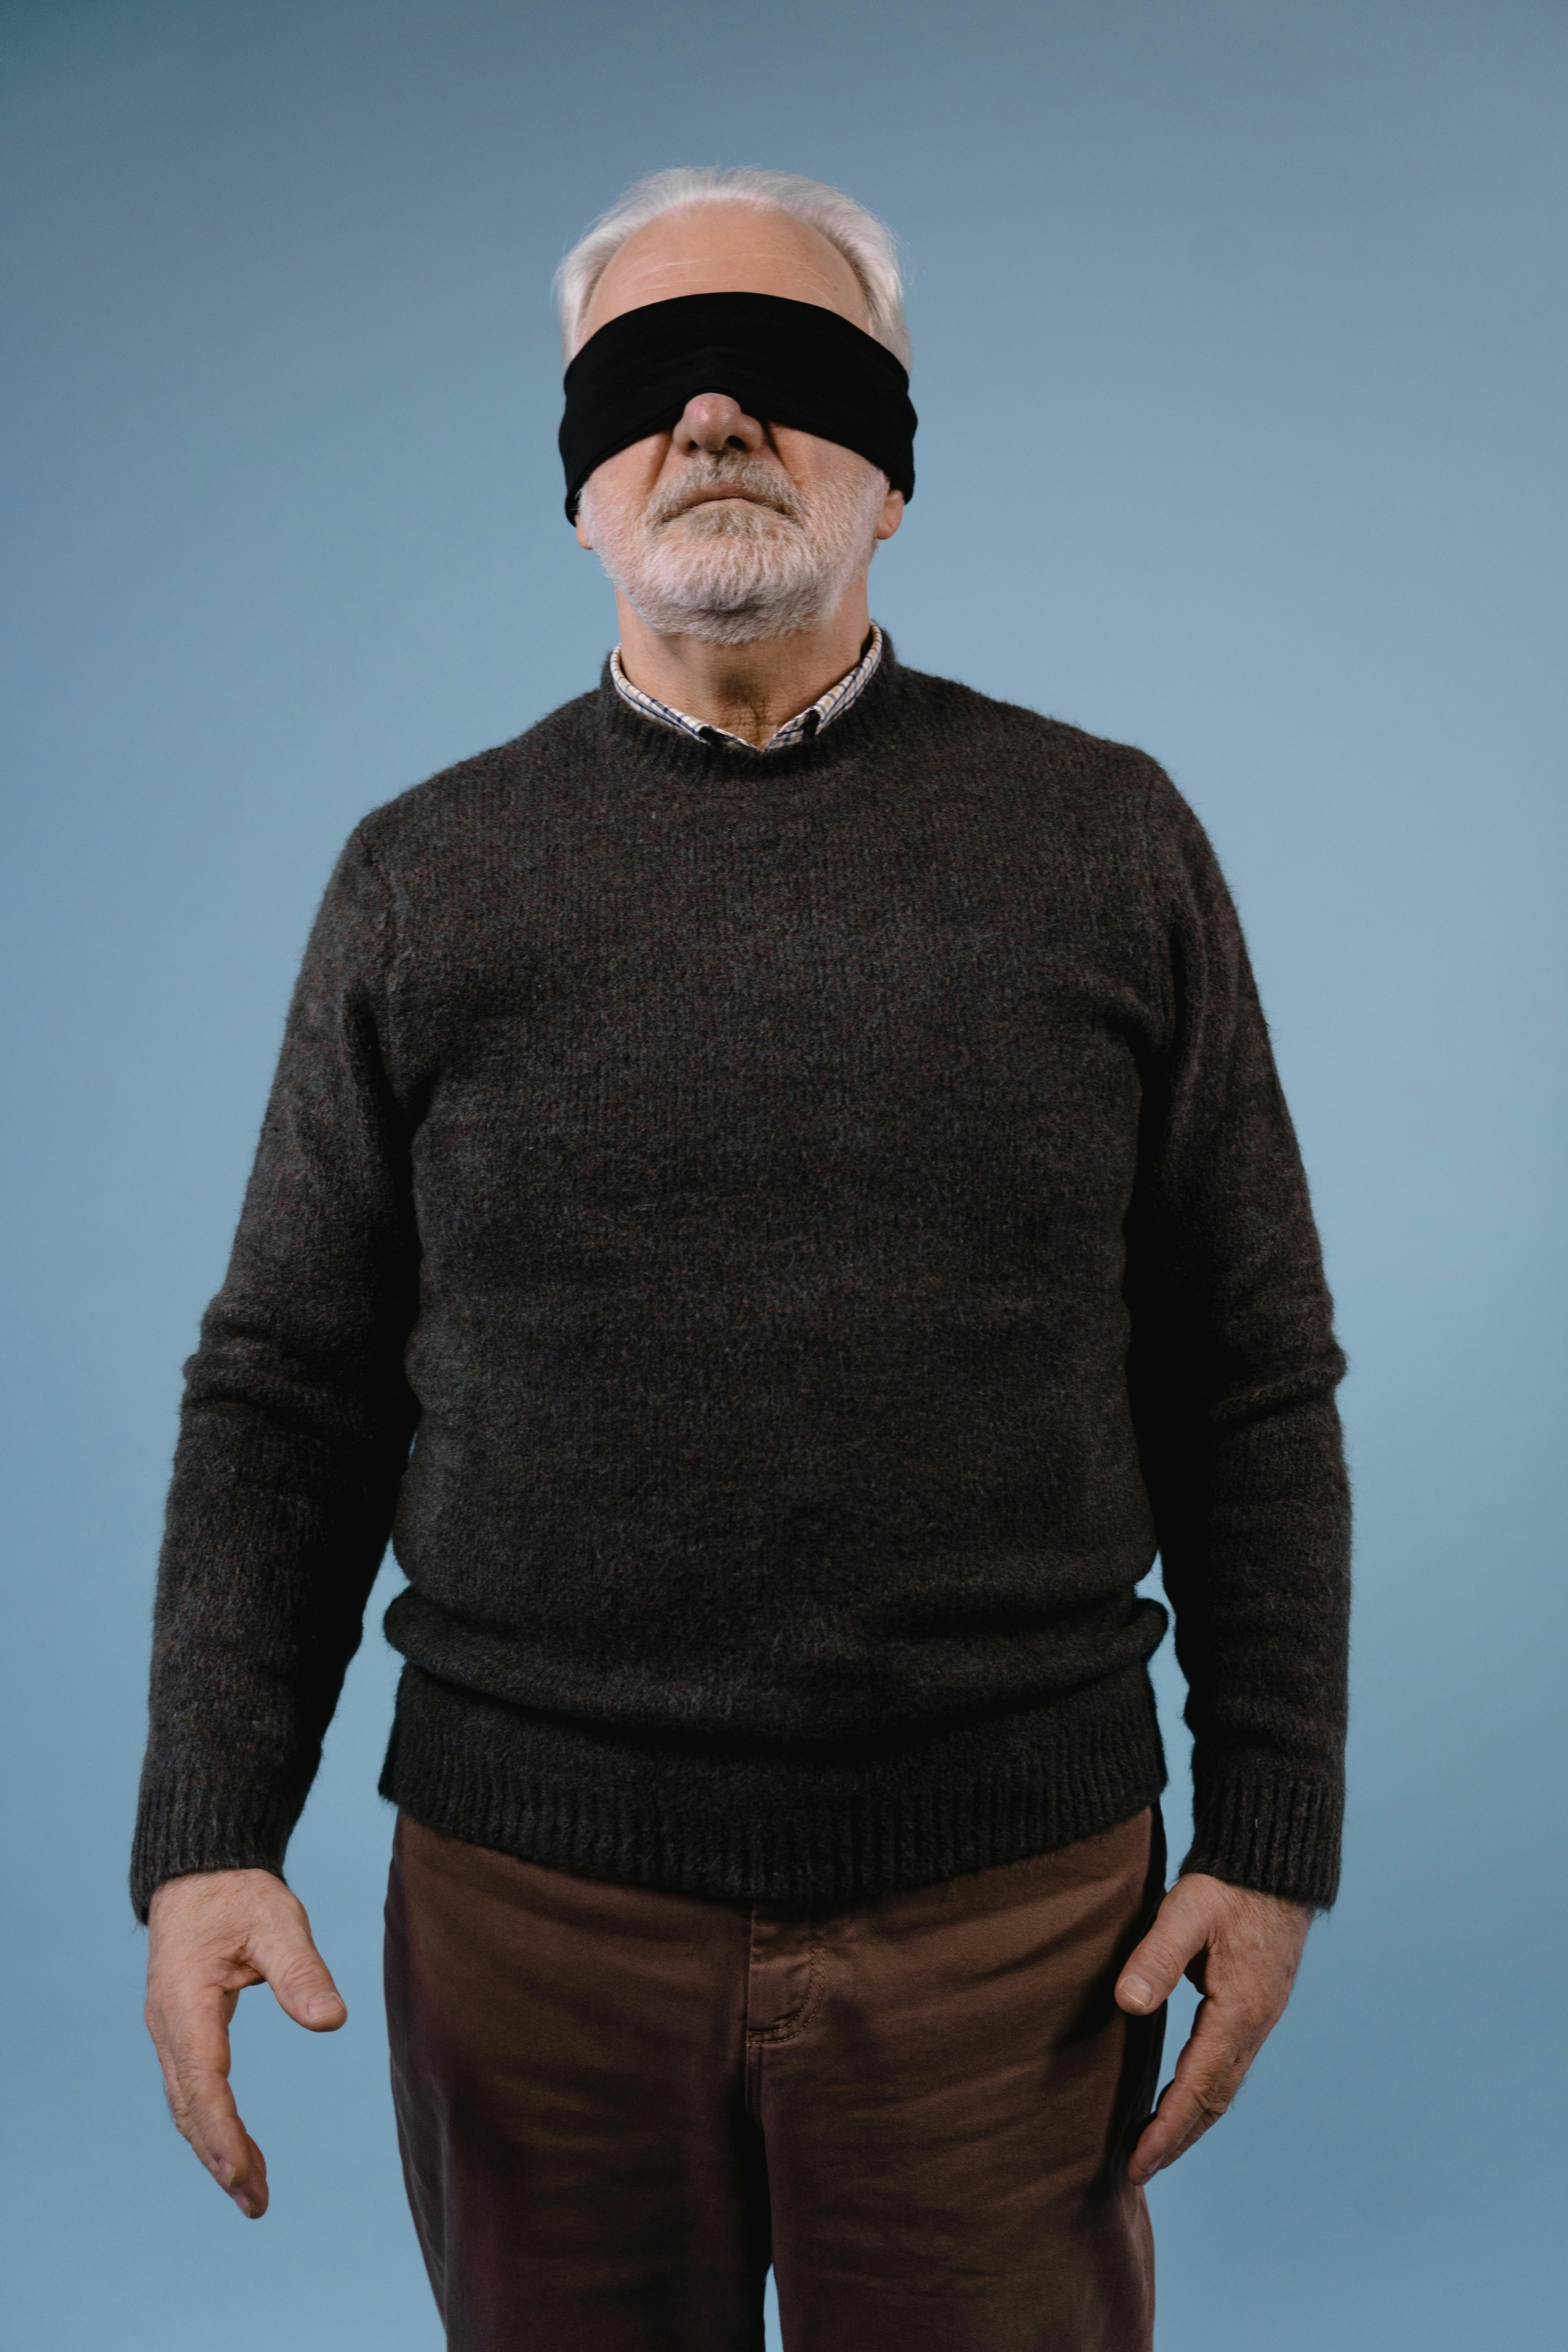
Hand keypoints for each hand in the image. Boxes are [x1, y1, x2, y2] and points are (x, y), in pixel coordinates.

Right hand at [144, 1868, 345, 2218]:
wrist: (200, 1875)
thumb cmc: (239, 1895)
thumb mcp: (278, 1921)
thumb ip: (301, 1970)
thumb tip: (331, 2021)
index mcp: (185, 2001)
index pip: (204, 2080)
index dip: (222, 2131)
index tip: (242, 2174)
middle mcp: (167, 2024)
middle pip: (190, 2106)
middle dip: (220, 2158)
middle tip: (256, 2204)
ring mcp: (169, 2031)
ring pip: (187, 2105)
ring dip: (216, 2149)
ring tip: (253, 2194)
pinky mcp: (180, 2032)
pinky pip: (193, 2089)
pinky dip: (212, 2124)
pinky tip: (238, 2150)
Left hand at [1114, 1870, 1312, 2186]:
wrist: (1273, 1866)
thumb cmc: (1227, 1886)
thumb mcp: (1187, 1911)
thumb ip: (1157, 1956)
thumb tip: (1127, 2004)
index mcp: (1237, 2012)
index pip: (1197, 2087)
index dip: (1166, 2129)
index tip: (1137, 2162)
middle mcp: (1253, 2025)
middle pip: (1213, 2101)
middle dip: (1176, 2139)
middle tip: (1138, 2170)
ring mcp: (1258, 2019)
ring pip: (1223, 2088)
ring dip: (1190, 2121)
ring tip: (1155, 2148)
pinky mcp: (1254, 2008)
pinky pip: (1227, 2067)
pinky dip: (1203, 2094)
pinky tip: (1182, 2097)